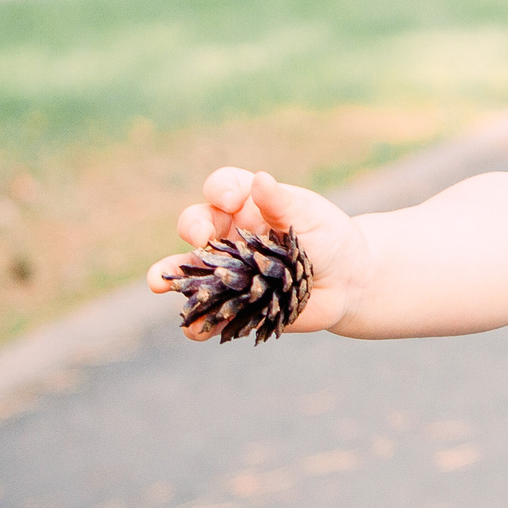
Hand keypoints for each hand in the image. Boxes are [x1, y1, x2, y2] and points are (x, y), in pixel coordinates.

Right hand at [146, 167, 364, 339]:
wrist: (349, 283)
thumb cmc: (330, 239)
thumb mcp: (310, 217)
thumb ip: (282, 202)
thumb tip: (260, 179)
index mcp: (248, 205)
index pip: (223, 189)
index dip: (219, 191)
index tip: (227, 200)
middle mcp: (231, 236)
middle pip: (196, 225)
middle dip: (190, 229)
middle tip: (198, 239)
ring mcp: (229, 271)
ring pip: (191, 272)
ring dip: (172, 276)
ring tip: (158, 283)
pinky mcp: (236, 305)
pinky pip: (210, 313)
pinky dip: (200, 322)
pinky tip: (195, 328)